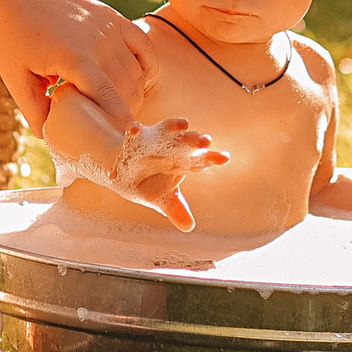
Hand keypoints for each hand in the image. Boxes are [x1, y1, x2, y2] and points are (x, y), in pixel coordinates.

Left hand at [0, 0, 153, 131]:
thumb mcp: (17, 80)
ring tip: (117, 106)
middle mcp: (98, 41)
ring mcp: (109, 27)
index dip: (120, 121)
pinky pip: (144, 47)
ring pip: (136, 71)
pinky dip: (145, 67)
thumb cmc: (13, 39)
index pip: (109, 97)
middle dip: (125, 112)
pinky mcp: (113, 17)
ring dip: (132, 93)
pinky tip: (134, 80)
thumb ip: (35, 112)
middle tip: (111, 127)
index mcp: (74, 58)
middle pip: (127, 88)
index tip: (124, 140)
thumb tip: (53, 139)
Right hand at [113, 115, 229, 231]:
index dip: (212, 158)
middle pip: (188, 141)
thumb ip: (177, 210)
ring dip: (174, 126)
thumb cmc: (152, 183)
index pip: (201, 159)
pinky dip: (133, 130)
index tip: (224, 158)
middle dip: (196, 140)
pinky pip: (134, 133)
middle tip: (206, 141)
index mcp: (183, 162)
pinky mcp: (134, 141)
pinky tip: (134, 130)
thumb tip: (189, 228)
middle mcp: (172, 148)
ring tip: (184, 123)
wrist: (126, 173)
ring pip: (166, 130)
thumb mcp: (164, 199)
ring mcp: (154, 141)